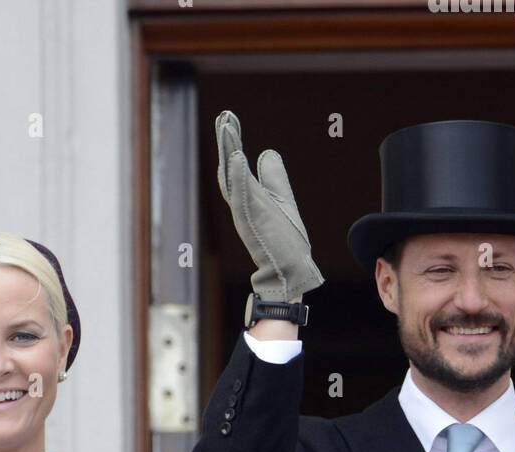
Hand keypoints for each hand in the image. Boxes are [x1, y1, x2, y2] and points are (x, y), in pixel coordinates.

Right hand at [214, 110, 323, 302]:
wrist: (290, 272)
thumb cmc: (284, 241)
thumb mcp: (282, 200)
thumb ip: (274, 177)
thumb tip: (267, 152)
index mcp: (248, 197)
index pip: (236, 164)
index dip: (231, 141)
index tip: (228, 118)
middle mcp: (243, 203)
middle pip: (229, 166)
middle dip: (226, 141)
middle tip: (223, 116)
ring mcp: (246, 211)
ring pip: (232, 176)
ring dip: (229, 151)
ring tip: (226, 126)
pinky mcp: (253, 221)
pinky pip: (243, 195)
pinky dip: (238, 175)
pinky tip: (237, 156)